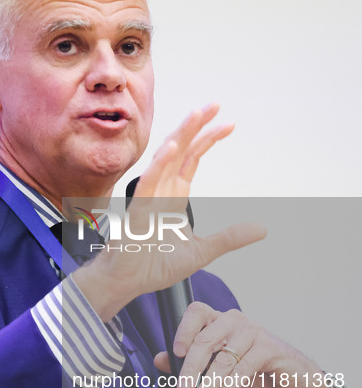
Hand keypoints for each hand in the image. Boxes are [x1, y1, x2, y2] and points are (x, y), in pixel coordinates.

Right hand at [73, 104, 265, 319]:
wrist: (128, 282)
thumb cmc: (153, 265)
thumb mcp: (202, 251)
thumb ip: (229, 237)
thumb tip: (260, 228)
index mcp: (174, 197)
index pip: (192, 160)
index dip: (208, 140)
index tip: (229, 123)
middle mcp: (161, 192)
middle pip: (180, 151)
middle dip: (196, 126)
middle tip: (213, 105)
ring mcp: (148, 199)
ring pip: (164, 160)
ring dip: (180, 136)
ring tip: (195, 115)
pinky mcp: (138, 212)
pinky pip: (148, 185)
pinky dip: (159, 166)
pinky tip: (171, 149)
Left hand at [154, 302, 331, 387]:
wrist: (291, 380)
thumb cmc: (253, 370)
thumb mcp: (217, 369)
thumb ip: (189, 362)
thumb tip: (160, 359)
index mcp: (219, 321)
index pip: (196, 312)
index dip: (183, 330)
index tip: (176, 353)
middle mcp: (235, 321)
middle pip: (206, 338)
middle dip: (191, 367)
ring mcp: (253, 332)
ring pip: (223, 358)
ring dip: (208, 384)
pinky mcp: (269, 348)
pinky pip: (242, 369)